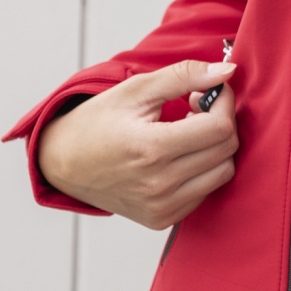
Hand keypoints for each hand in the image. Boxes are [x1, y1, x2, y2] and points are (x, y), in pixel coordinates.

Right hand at [36, 59, 237, 229]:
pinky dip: (202, 169)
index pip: (219, 128)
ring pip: (222, 173)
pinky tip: (179, 154)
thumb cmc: (98, 122)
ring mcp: (162, 207)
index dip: (224, 102)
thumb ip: (184, 76)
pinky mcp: (163, 219)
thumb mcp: (136, 90)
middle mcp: (159, 185)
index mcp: (151, 149)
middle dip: (221, 120)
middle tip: (195, 106)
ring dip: (215, 147)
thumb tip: (227, 71)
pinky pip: (205, 192)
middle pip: (226, 150)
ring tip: (186, 130)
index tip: (211, 89)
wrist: (63, 163)